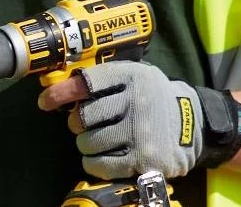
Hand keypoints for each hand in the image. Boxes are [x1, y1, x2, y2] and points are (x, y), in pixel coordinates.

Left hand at [39, 62, 206, 179]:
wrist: (193, 124)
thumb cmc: (153, 99)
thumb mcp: (134, 77)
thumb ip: (103, 80)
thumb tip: (59, 88)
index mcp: (132, 76)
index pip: (87, 82)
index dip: (61, 92)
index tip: (46, 101)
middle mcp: (136, 102)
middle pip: (84, 116)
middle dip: (76, 123)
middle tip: (82, 125)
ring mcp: (140, 132)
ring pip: (89, 142)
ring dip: (85, 144)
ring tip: (94, 141)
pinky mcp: (143, 158)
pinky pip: (102, 164)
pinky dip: (93, 163)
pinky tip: (98, 158)